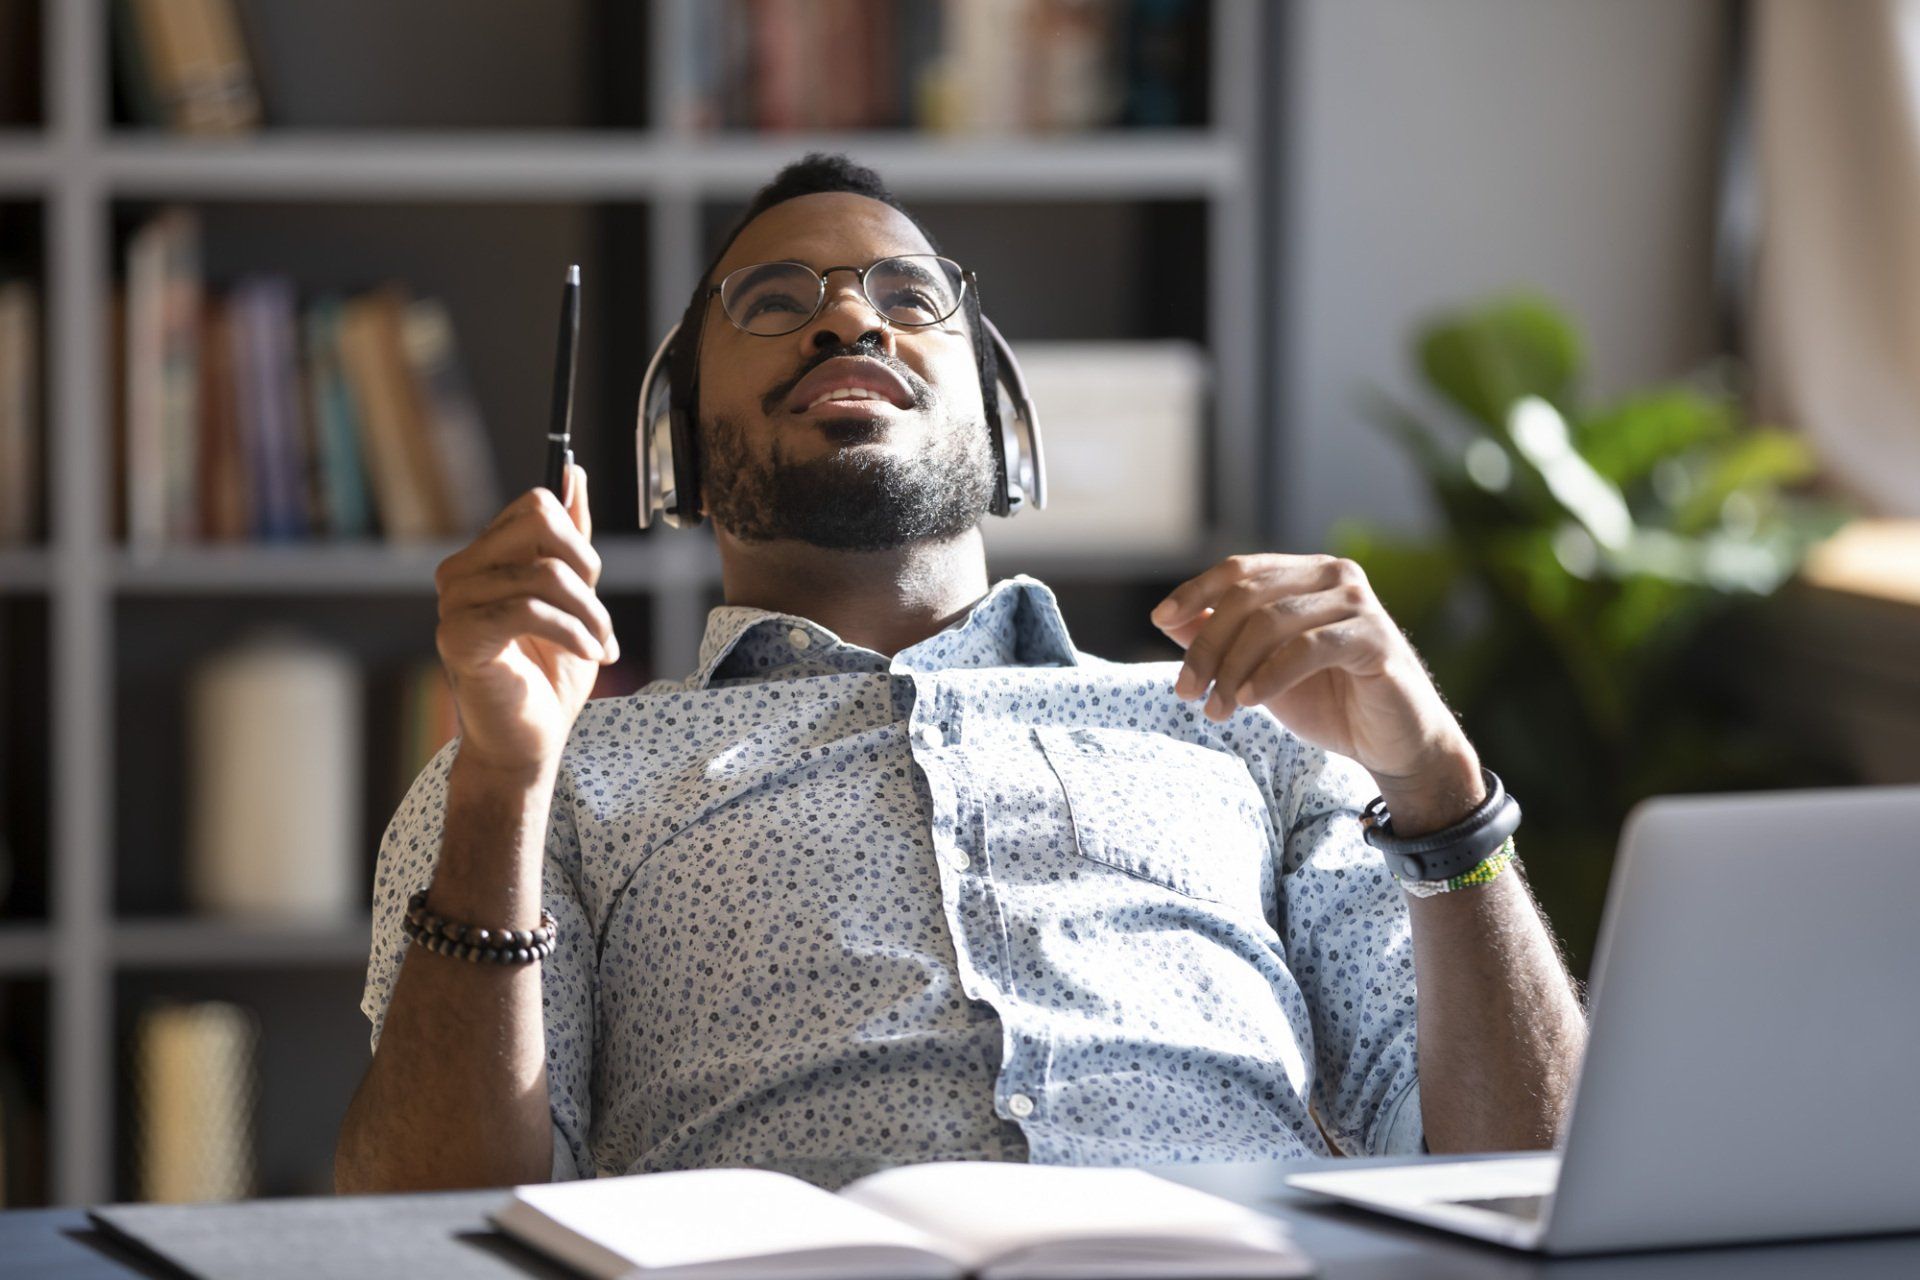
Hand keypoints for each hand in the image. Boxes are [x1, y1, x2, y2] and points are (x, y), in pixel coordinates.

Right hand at [434, 464, 618, 780]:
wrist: (528, 742)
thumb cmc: (549, 675)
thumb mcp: (575, 597)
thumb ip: (571, 539)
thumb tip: (573, 472)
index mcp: (484, 557)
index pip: (538, 506)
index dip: (579, 545)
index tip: (591, 589)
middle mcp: (460, 572)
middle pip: (539, 521)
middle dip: (586, 569)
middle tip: (597, 618)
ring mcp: (454, 603)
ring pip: (544, 571)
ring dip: (590, 613)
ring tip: (600, 646)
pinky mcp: (460, 637)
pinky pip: (530, 609)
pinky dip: (573, 633)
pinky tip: (588, 655)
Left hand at [1152, 554, 1481, 830]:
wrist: (1393, 744)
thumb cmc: (1328, 701)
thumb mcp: (1260, 669)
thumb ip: (1221, 640)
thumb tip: (1169, 619)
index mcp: (1307, 574)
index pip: (1239, 570)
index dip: (1195, 592)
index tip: (1160, 621)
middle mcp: (1336, 576)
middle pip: (1248, 596)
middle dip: (1206, 646)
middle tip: (1184, 691)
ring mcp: (1359, 604)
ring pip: (1271, 622)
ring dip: (1231, 669)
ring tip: (1215, 710)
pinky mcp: (1376, 639)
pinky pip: (1307, 647)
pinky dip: (1269, 674)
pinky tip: (1248, 701)